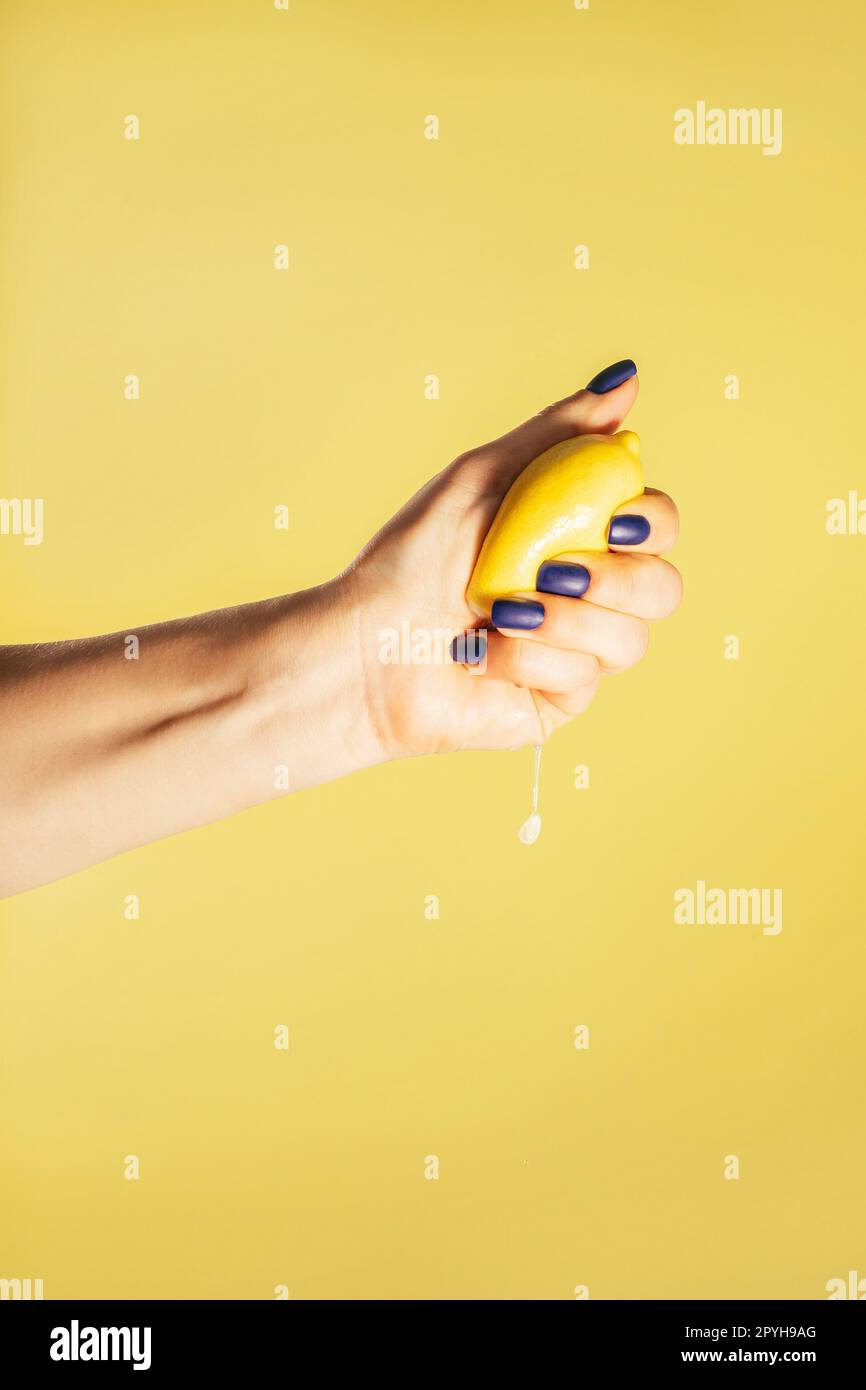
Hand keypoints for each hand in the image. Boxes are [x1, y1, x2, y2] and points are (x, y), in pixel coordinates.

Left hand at [343, 365, 681, 758]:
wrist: (364, 644)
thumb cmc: (413, 558)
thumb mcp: (482, 477)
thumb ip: (558, 432)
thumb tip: (627, 378)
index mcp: (580, 537)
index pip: (657, 525)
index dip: (652, 523)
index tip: (612, 521)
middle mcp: (591, 596)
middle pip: (663, 588)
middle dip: (617, 580)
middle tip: (554, 573)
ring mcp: (579, 652)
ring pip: (629, 641)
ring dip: (562, 621)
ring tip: (495, 610)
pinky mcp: (558, 701)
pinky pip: (581, 680)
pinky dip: (525, 657)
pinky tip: (477, 652)